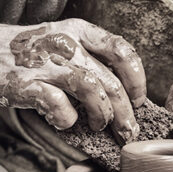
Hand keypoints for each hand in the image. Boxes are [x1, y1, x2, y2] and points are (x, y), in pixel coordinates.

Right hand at [0, 19, 145, 142]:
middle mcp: (66, 43)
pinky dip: (66, 118)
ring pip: (91, 90)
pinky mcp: (25, 83)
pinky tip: (65, 122)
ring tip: (99, 126)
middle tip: (128, 130)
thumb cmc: (36, 53)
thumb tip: (124, 95)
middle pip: (110, 81)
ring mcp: (45, 63)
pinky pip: (57, 104)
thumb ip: (93, 60)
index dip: (137, 79)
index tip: (138, 100)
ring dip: (102, 115)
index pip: (121, 51)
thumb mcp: (67, 44)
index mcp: (80, 32)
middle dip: (125, 113)